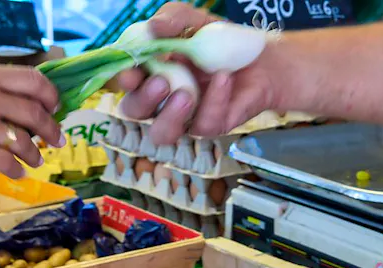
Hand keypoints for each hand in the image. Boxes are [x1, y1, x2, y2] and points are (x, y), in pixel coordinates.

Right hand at [0, 64, 63, 177]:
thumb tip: (22, 104)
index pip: (33, 80)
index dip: (50, 96)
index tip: (55, 108)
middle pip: (34, 113)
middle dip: (51, 130)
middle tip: (57, 141)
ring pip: (23, 141)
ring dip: (35, 154)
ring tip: (37, 161)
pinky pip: (6, 162)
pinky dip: (17, 171)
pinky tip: (19, 174)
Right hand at [116, 3, 284, 144]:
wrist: (260, 57)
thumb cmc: (218, 41)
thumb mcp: (191, 21)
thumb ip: (170, 20)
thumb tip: (152, 28)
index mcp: (147, 72)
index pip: (123, 82)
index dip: (122, 80)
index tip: (131, 72)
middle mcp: (159, 99)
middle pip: (134, 111)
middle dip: (143, 99)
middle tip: (161, 83)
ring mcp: (183, 116)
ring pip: (162, 132)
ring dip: (169, 116)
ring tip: (185, 94)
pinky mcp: (209, 125)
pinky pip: (204, 124)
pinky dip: (214, 99)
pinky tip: (223, 77)